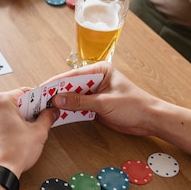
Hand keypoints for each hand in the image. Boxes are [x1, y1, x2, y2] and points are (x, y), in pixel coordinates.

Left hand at [0, 88, 57, 177]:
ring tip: (34, 125)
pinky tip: (23, 132)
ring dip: (23, 116)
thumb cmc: (13, 152)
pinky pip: (3, 119)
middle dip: (32, 108)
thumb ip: (47, 117)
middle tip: (44, 114)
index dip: (40, 98)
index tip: (48, 102)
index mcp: (2, 101)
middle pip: (17, 101)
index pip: (26, 92)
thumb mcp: (38, 132)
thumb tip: (52, 112)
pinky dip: (13, 123)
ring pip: (10, 110)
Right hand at [47, 62, 162, 136]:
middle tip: (40, 99)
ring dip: (62, 102)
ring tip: (45, 107)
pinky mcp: (95, 104)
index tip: (42, 89)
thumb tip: (57, 99)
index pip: (72, 75)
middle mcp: (95, 78)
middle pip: (71, 85)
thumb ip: (79, 101)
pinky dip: (69, 110)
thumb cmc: (133, 105)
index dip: (56, 82)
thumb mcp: (104, 102)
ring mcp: (95, 91)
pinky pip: (78, 106)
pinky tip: (58, 114)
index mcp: (99, 70)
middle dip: (57, 93)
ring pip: (73, 96)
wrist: (150, 120)